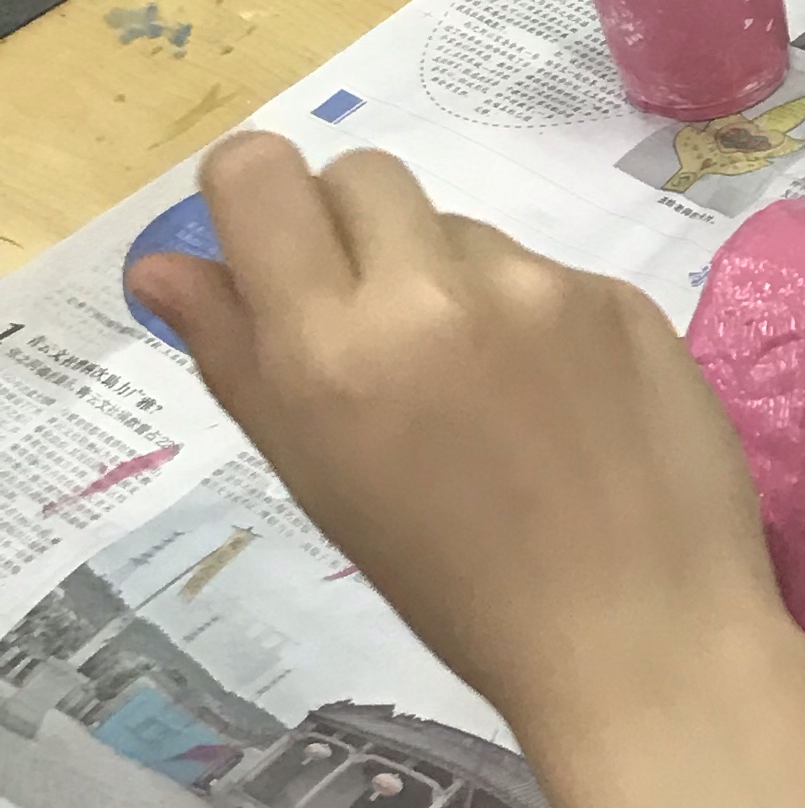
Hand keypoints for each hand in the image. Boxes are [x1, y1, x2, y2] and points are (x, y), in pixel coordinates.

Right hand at [128, 132, 788, 755]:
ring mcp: (538, 284)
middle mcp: (431, 291)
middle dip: (353, 230)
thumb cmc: (455, 587)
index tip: (274, 249)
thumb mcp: (319, 480)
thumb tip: (161, 263)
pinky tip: (562, 404)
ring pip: (460, 228)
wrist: (640, 634)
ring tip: (486, 396)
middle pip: (362, 175)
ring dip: (450, 281)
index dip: (257, 198)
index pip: (259, 174)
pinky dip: (537, 318)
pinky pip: (546, 271)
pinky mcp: (620, 293)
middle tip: (379, 331)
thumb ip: (237, 356)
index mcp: (331, 347)